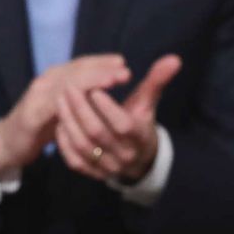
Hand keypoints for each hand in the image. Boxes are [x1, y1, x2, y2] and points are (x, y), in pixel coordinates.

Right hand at [0, 54, 131, 174]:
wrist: (8, 144)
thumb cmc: (40, 127)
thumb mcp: (63, 109)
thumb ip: (80, 98)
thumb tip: (103, 92)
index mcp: (54, 79)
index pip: (80, 65)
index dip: (100, 62)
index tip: (122, 62)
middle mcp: (46, 82)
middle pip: (76, 69)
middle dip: (102, 69)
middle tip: (125, 70)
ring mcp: (37, 95)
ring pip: (68, 82)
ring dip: (93, 80)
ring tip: (114, 81)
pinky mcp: (32, 113)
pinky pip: (55, 103)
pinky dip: (74, 100)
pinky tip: (89, 101)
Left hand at [55, 54, 180, 182]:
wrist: (139, 159)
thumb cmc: (140, 123)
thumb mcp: (148, 103)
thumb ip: (157, 80)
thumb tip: (174, 58)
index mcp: (140, 137)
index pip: (122, 124)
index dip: (106, 106)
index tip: (94, 87)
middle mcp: (125, 155)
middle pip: (97, 133)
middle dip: (80, 108)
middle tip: (68, 88)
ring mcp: (108, 166)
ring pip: (83, 146)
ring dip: (68, 122)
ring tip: (59, 100)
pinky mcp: (93, 174)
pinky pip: (74, 161)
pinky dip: (64, 142)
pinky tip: (59, 123)